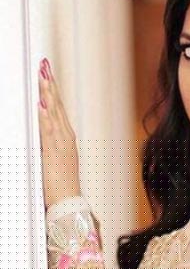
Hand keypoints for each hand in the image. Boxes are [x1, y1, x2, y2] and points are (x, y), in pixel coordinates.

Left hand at [38, 58, 81, 207]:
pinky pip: (49, 131)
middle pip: (57, 105)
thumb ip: (52, 142)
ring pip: (54, 114)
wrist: (68, 201)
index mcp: (66, 137)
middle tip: (45, 67)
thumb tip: (43, 126)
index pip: (58, 107)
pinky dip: (47, 117)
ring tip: (44, 78)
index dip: (53, 90)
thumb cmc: (63, 183)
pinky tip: (43, 105)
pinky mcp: (53, 152)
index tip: (47, 74)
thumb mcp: (57, 158)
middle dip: (50, 85)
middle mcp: (65, 137)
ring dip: (49, 95)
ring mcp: (60, 144)